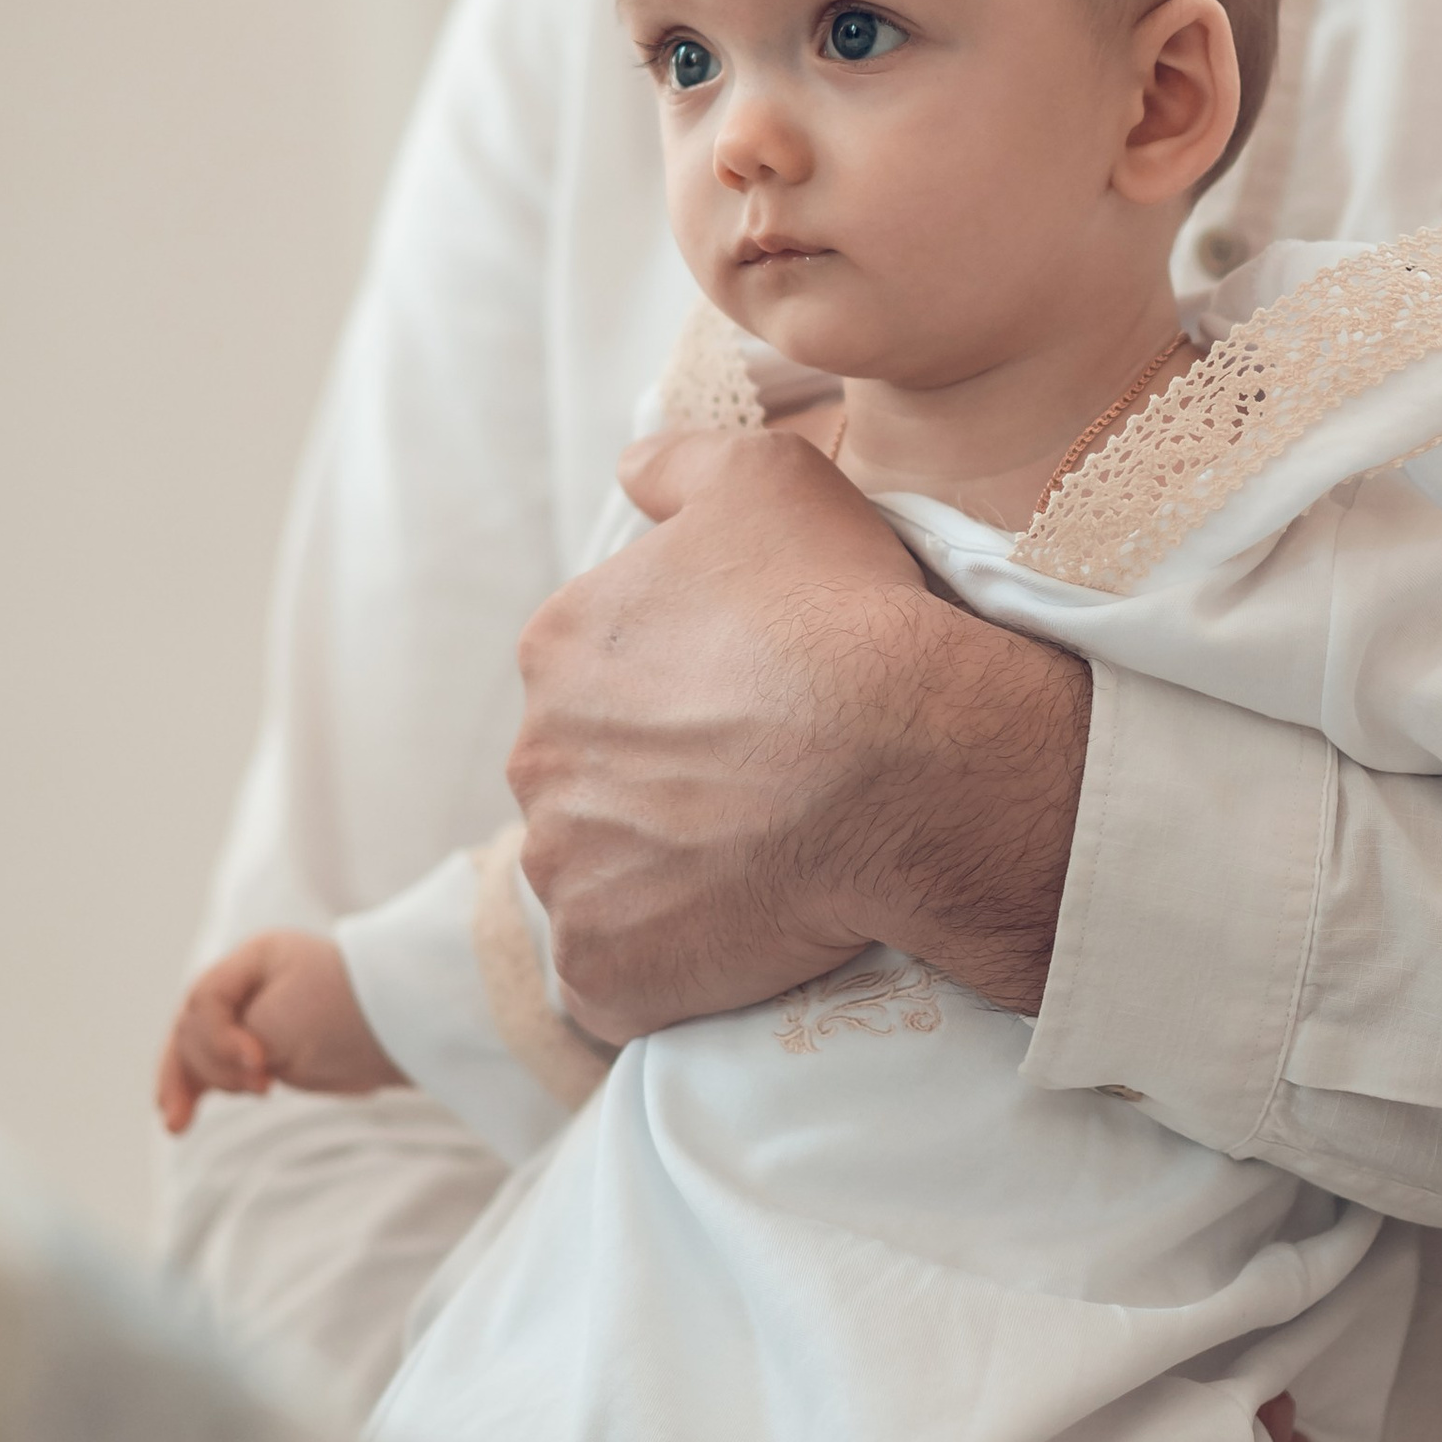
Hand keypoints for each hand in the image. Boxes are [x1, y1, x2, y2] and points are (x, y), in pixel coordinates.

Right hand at [156, 929, 406, 1133]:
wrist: (403, 1035)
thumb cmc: (348, 1015)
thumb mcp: (285, 1019)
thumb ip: (232, 1041)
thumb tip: (198, 1075)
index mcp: (252, 959)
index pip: (204, 999)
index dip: (219, 1037)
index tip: (260, 1061)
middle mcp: (244, 985)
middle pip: (193, 1027)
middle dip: (215, 1062)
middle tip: (264, 1083)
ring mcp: (247, 1020)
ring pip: (195, 1053)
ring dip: (206, 1081)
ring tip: (252, 1092)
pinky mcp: (256, 1055)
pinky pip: (208, 1072)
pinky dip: (193, 1092)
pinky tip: (176, 1122)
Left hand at [508, 427, 1091, 1046]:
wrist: (904, 763)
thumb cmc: (842, 616)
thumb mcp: (768, 479)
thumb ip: (681, 464)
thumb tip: (632, 467)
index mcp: (560, 646)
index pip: (598, 675)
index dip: (680, 692)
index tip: (753, 705)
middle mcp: (537, 757)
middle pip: (591, 777)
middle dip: (658, 786)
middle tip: (762, 790)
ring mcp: (563, 873)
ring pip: (600, 877)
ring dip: (661, 878)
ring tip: (761, 868)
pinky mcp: (604, 969)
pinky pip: (620, 978)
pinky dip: (667, 967)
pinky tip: (740, 941)